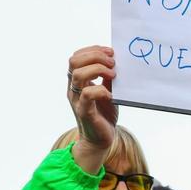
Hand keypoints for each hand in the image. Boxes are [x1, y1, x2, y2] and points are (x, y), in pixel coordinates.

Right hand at [67, 45, 117, 173]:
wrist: (101, 139)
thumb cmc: (104, 113)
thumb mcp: (108, 90)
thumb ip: (108, 77)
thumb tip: (117, 60)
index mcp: (77, 81)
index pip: (76, 57)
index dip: (93, 50)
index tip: (110, 52)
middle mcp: (73, 88)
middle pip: (74, 61)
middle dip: (95, 56)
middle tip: (113, 63)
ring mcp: (77, 100)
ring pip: (78, 75)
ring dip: (98, 69)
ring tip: (113, 75)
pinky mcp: (84, 112)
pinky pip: (87, 95)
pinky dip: (101, 90)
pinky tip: (111, 94)